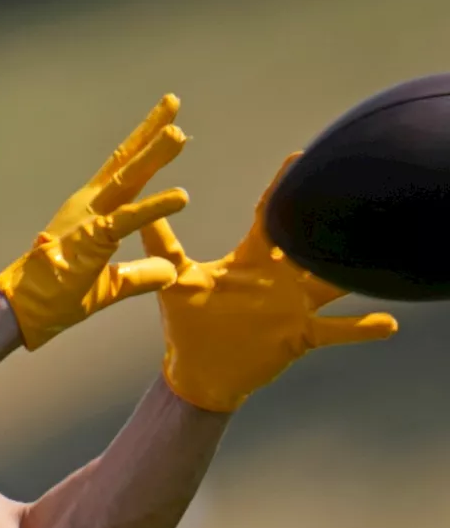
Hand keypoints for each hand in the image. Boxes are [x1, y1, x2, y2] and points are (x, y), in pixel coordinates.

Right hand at [0, 94, 189, 349]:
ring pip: (127, 180)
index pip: (124, 172)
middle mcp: (89, 206)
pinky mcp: (93, 239)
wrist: (23, 309)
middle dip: (150, 132)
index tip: (168, 124)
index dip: (145, 146)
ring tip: (178, 134)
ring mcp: (90, 219)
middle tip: (172, 102)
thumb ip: (140, 275)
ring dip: (153, 156)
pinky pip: (129, 219)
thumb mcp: (110, 287)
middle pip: (126, 162)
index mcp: (91, 211)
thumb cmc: (56, 295)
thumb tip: (170, 272)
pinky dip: (156, 206)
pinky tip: (183, 196)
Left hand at [142, 153, 399, 411]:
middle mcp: (279, 277)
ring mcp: (293, 305)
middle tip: (351, 192)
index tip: (297, 157)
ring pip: (332, 281)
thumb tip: (137, 210)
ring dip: (354, 270)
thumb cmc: (187, 322)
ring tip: (379, 253)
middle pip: (308, 241)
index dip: (283, 188)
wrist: (197, 369)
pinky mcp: (300, 335)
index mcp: (251, 260)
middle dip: (326, 220)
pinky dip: (361, 327)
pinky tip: (389, 322)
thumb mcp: (175, 280)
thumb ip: (161, 246)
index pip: (271, 216)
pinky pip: (337, 330)